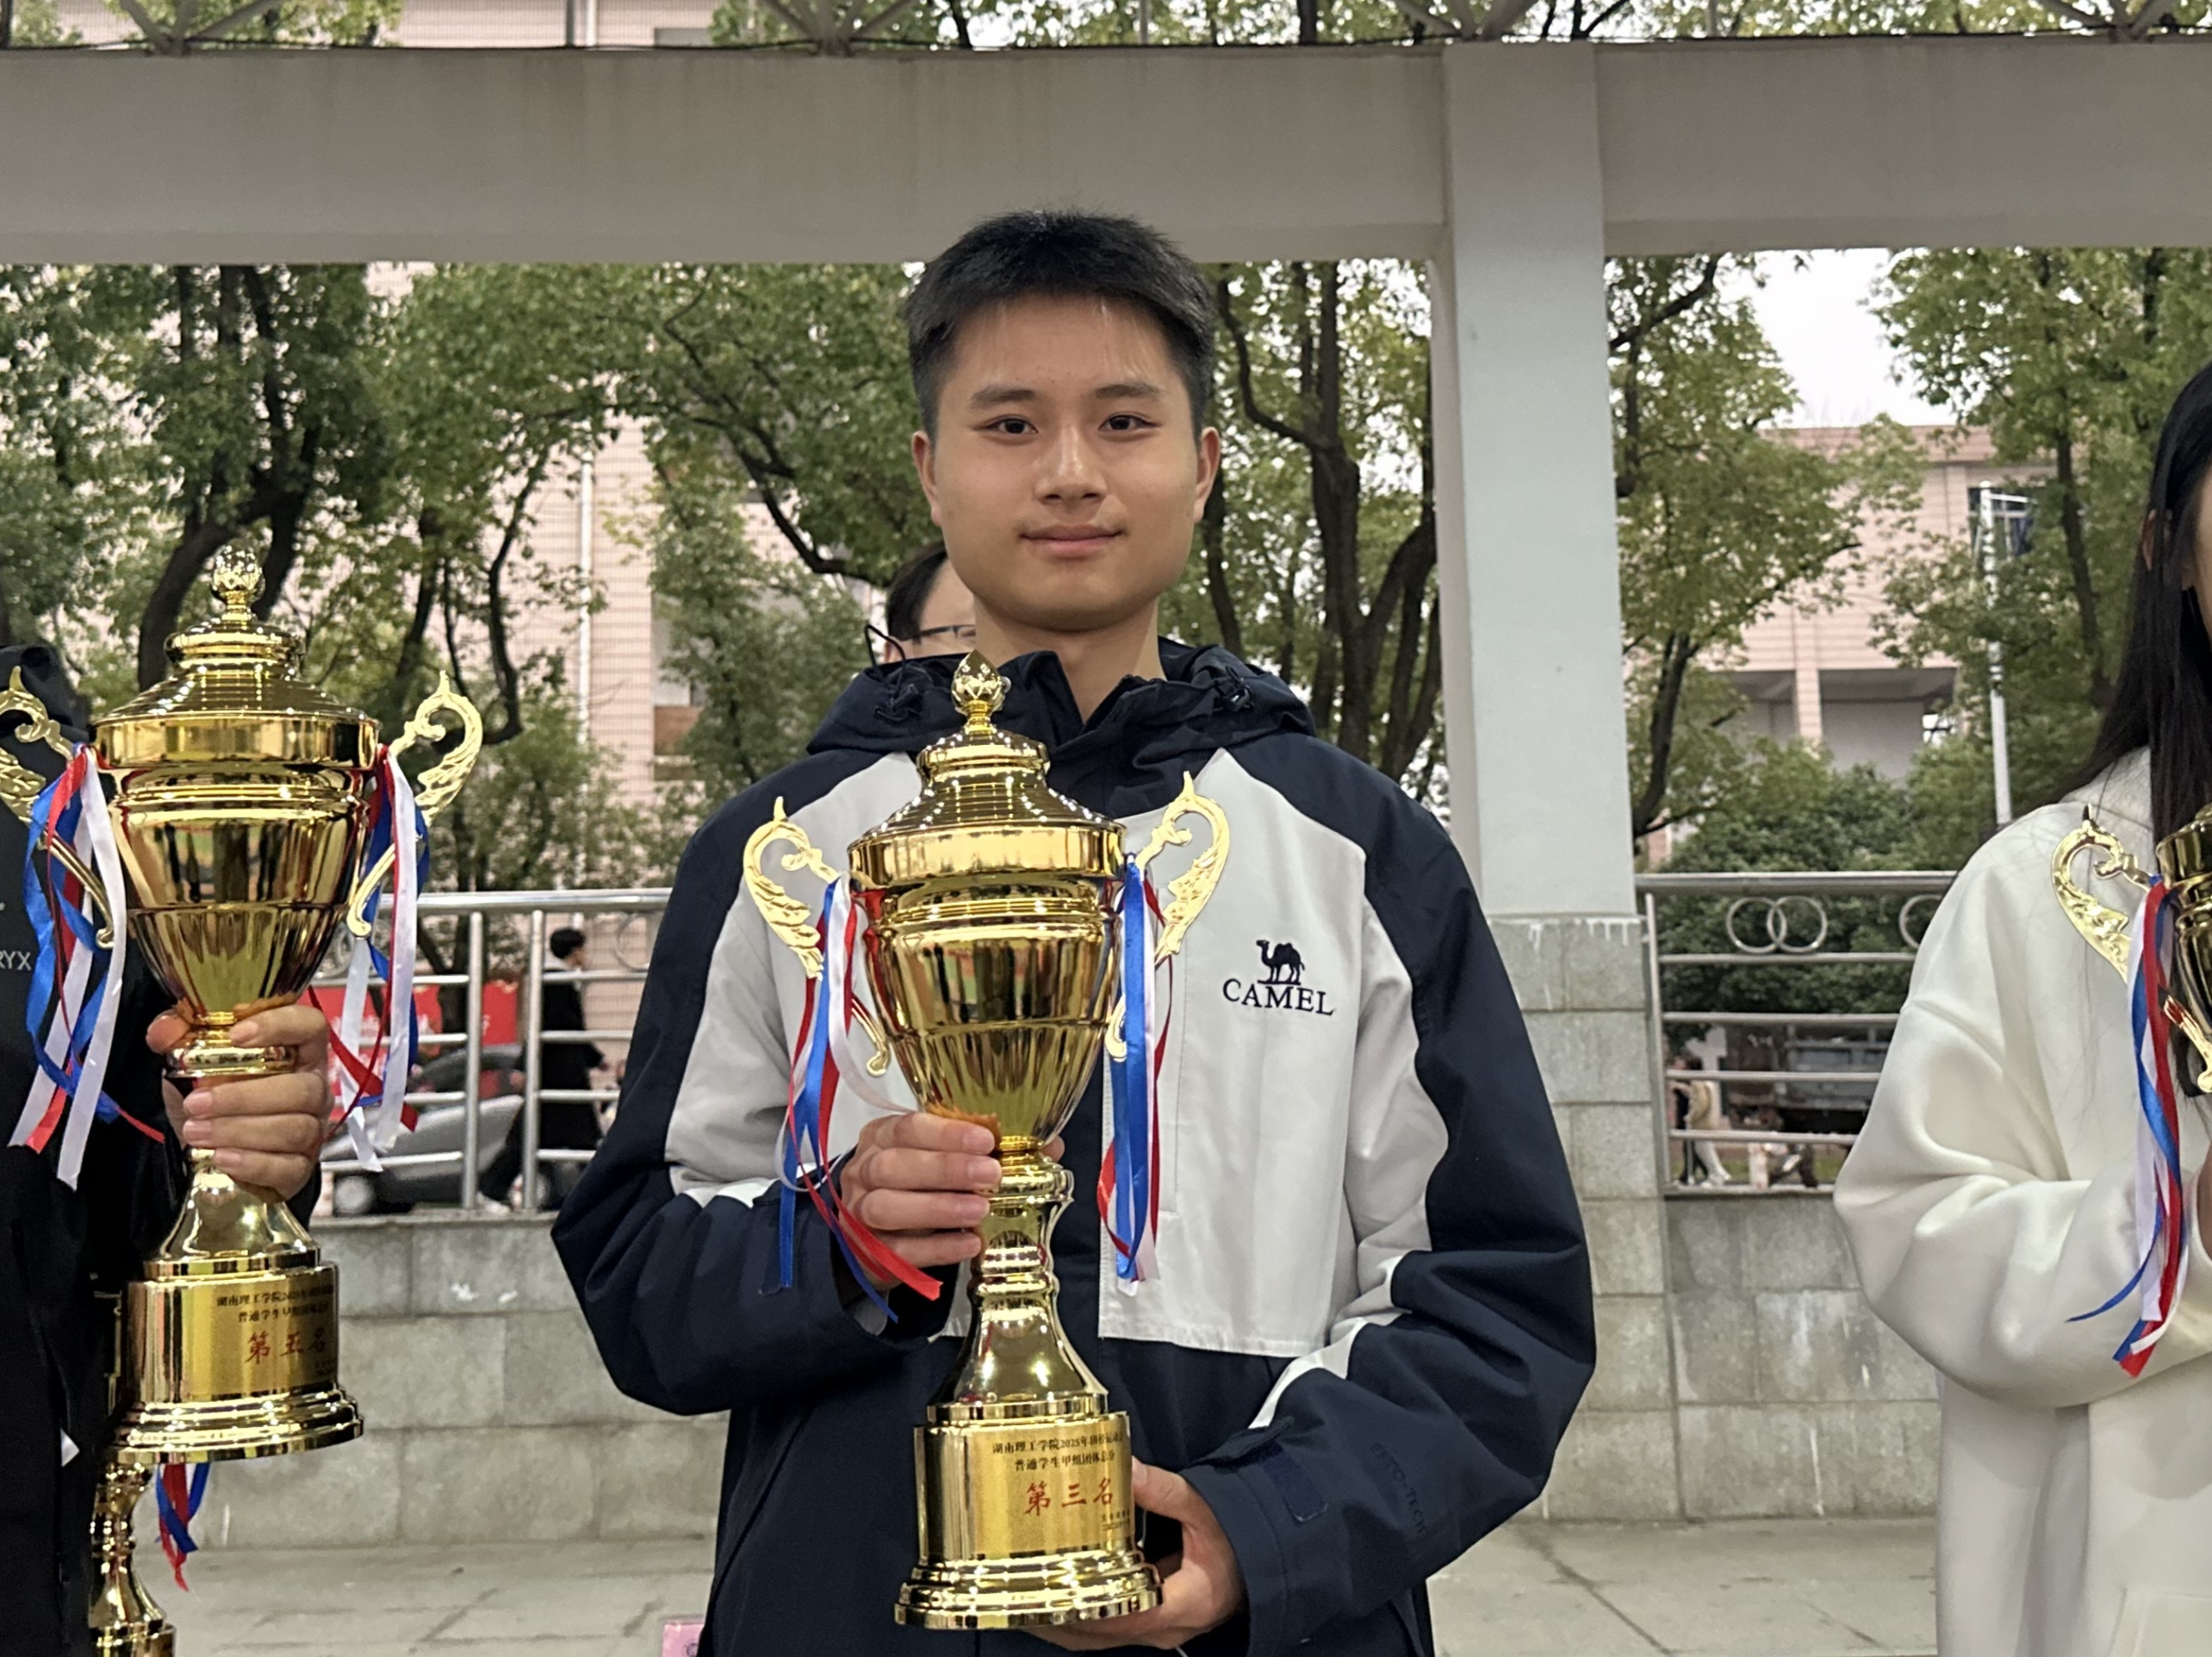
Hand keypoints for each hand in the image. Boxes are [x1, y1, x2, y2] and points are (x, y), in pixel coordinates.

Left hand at [152, 1002, 334, 1199]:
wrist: (211, 1151)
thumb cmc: (213, 1098)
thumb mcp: (190, 1065)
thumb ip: (177, 1039)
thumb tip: (163, 1031)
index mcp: (298, 1052)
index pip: (310, 1026)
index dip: (282, 1026)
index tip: (237, 1035)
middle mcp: (313, 1088)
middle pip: (302, 1089)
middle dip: (244, 1097)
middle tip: (196, 1104)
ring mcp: (312, 1130)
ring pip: (294, 1129)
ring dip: (239, 1131)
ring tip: (196, 1133)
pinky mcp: (301, 1168)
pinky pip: (288, 1167)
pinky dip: (252, 1163)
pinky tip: (221, 1158)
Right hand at [838, 1113, 1000, 1290]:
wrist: (871, 1231)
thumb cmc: (909, 1181)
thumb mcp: (925, 1154)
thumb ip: (953, 1149)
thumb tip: (1004, 1151)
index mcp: (880, 1137)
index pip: (907, 1129)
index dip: (947, 1134)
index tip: (986, 1141)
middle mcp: (863, 1172)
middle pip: (892, 1166)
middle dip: (944, 1169)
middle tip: (990, 1174)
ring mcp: (859, 1213)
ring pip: (887, 1208)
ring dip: (938, 1208)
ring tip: (980, 1210)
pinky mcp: (869, 1251)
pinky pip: (899, 1251)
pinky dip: (938, 1248)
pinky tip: (970, 1243)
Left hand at [1030, 1461, 1245, 1649]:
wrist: (1262, 1565)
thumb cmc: (1241, 1544)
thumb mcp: (1205, 1510)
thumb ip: (1163, 1491)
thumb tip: (1124, 1466)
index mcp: (1181, 1604)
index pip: (1120, 1615)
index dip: (1080, 1604)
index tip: (1046, 1583)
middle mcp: (1163, 1628)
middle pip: (1097, 1631)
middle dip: (1055, 1611)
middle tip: (1020, 1584)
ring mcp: (1155, 1631)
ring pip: (1096, 1637)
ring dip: (1061, 1618)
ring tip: (1025, 1592)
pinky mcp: (1150, 1624)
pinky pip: (1105, 1630)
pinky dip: (1077, 1617)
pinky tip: (1055, 1597)